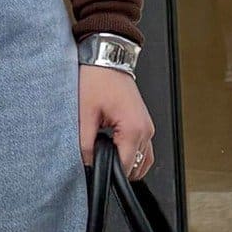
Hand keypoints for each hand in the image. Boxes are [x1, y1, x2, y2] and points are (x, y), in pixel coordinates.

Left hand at [79, 64, 155, 180]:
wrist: (106, 58)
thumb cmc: (97, 79)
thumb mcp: (84, 114)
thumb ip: (84, 144)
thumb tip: (86, 164)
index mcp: (133, 128)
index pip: (125, 168)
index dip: (108, 174)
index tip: (94, 171)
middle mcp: (146, 129)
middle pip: (136, 168)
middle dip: (116, 169)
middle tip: (97, 159)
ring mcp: (147, 127)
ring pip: (142, 161)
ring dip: (125, 162)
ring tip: (105, 153)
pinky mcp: (144, 123)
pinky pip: (143, 149)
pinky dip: (130, 154)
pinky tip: (114, 148)